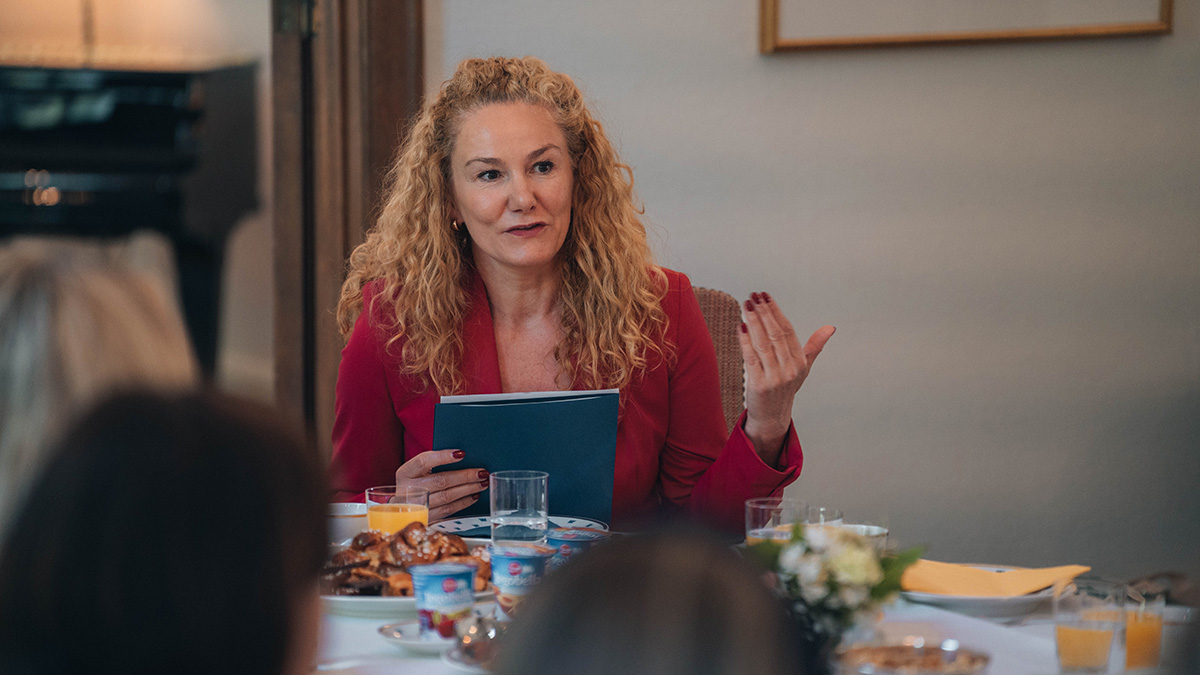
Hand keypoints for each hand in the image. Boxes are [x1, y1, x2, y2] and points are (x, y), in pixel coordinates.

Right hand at [394, 449, 487, 521]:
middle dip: (465, 476)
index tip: (462, 453)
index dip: (443, 457)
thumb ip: (433, 463)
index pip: (423, 461)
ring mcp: (417, 506)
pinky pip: (449, 510)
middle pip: (440, 481)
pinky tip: (473, 495)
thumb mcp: (416, 471)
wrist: (401, 508)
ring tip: (482, 483)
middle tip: (481, 472)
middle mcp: (408, 490)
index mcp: (405, 473)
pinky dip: (463, 502)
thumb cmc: (414, 484)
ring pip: (447, 496)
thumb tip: (462, 456)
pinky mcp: (426, 518)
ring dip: (468, 489)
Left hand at [738, 291, 834, 465]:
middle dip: (764, 313)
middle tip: (753, 296)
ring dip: (754, 322)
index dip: (776, 312)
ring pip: (763, 344)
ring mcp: (775, 378)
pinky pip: (751, 358)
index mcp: (800, 362)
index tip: (766, 296)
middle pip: (775, 334)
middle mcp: (790, 369)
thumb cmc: (785, 388)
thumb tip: (830, 328)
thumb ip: (814, 346)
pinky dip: (745, 341)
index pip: (788, 331)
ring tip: (746, 305)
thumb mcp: (803, 368)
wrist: (772, 416)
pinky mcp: (759, 385)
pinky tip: (740, 326)